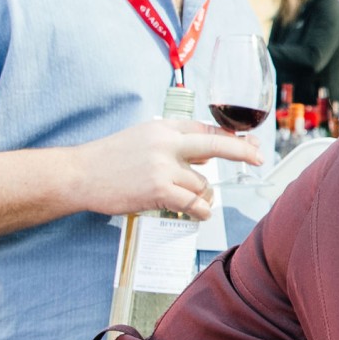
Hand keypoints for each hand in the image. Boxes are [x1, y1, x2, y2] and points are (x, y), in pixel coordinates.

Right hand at [70, 119, 263, 221]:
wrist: (79, 174)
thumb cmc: (108, 159)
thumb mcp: (143, 138)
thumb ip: (174, 145)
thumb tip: (205, 157)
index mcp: (164, 127)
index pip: (205, 128)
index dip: (230, 136)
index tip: (248, 142)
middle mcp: (166, 143)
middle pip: (216, 144)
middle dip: (242, 151)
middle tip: (259, 157)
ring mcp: (163, 166)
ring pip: (202, 183)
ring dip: (202, 195)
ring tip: (188, 201)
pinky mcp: (158, 189)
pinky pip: (193, 202)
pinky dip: (200, 210)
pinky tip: (199, 212)